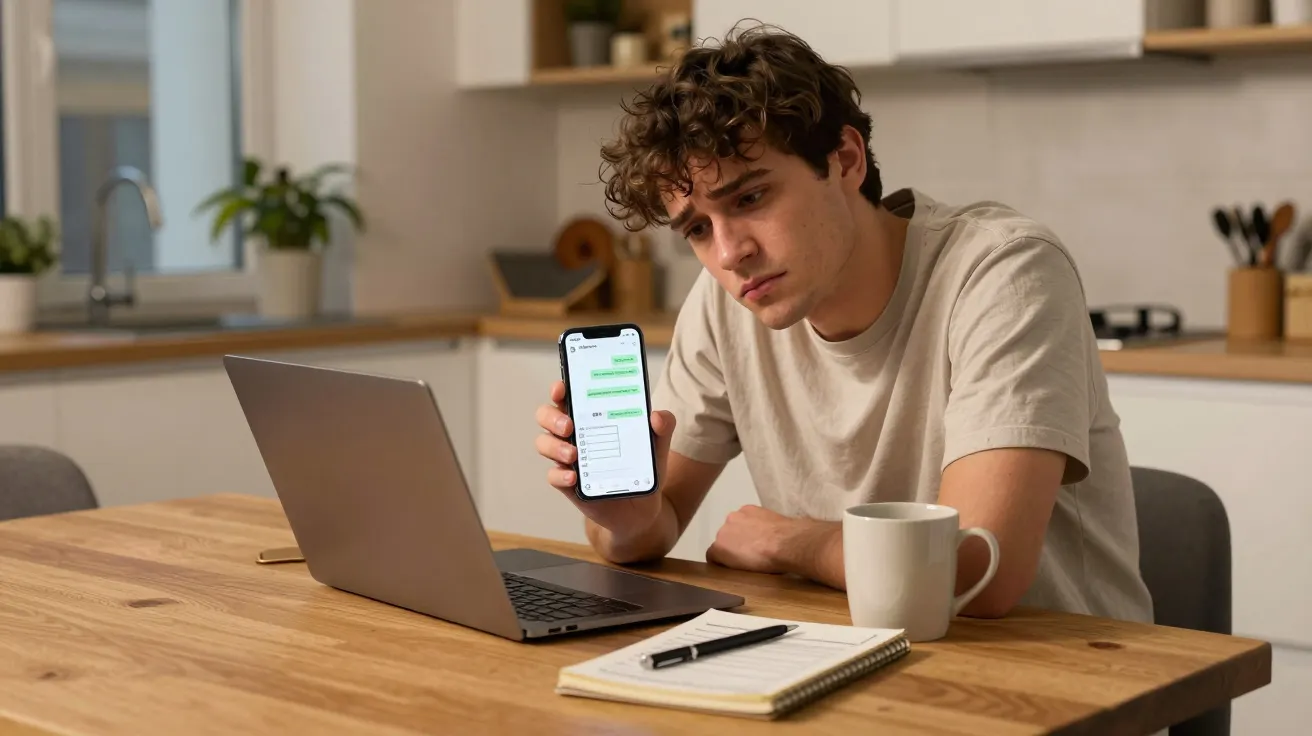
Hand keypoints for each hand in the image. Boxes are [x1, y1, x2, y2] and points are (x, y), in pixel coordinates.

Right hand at [534, 379, 675, 536]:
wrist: (641, 508)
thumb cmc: (642, 467)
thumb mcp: (657, 445)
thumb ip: (663, 426)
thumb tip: (657, 416)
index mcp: (591, 417)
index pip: (566, 396)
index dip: (559, 389)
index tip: (562, 388)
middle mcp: (574, 434)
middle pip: (546, 417)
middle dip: (552, 417)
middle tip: (569, 426)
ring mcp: (568, 458)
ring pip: (544, 444)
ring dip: (554, 446)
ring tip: (574, 454)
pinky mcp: (568, 482)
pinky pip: (553, 475)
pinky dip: (560, 474)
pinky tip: (573, 476)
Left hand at [706, 505, 841, 580]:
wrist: (786, 543)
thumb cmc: (789, 536)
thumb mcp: (778, 526)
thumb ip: (768, 528)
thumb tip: (775, 536)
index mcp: (747, 510)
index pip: (738, 526)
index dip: (743, 540)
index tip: (752, 547)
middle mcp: (732, 517)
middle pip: (728, 535)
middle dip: (736, 545)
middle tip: (749, 557)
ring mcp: (724, 532)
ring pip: (721, 546)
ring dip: (729, 554)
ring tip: (744, 565)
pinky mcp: (719, 548)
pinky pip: (713, 558)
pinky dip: (721, 565)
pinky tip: (731, 570)